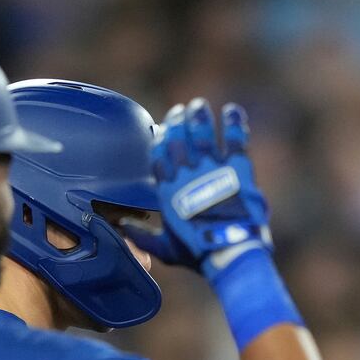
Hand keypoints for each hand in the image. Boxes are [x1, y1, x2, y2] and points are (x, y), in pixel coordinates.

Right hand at [123, 98, 271, 277]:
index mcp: (169, 191)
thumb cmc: (199, 253)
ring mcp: (212, 168)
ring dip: (198, 116)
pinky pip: (234, 138)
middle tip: (179, 111)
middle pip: (177, 139)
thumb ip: (143, 236)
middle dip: (176, 122)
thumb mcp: (166, 248)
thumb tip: (122, 227)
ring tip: (198, 106)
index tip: (162, 130)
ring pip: (201, 133)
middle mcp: (187, 174)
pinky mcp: (238, 168)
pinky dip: (233, 122)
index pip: (159, 156)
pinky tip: (232, 110)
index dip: (160, 140)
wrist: (231, 251)